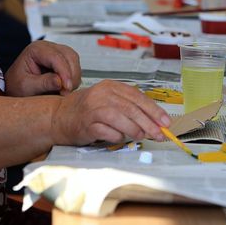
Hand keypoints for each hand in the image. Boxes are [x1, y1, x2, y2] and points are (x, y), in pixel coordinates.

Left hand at [5, 40, 81, 95]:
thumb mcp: (26, 87)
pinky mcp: (62, 61)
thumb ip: (43, 83)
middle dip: (70, 75)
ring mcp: (56, 53)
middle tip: (65, 92)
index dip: (64, 72)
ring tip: (63, 91)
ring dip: (73, 77)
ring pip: (74, 61)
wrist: (15, 88)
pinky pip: (74, 66)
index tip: (67, 87)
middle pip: (69, 56)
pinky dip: (73, 78)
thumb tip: (60, 82)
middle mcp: (47, 48)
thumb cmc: (16, 85)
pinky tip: (64, 87)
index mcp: (35, 49)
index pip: (56, 57)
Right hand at [51, 80, 171, 144]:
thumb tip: (155, 122)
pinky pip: (108, 132)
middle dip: (149, 123)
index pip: (137, 97)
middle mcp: (101, 94)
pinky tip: (119, 138)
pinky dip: (117, 137)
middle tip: (159, 134)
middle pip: (131, 108)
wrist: (59, 116)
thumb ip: (129, 108)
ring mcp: (93, 109)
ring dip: (134, 130)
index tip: (166, 122)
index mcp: (110, 86)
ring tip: (141, 136)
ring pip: (121, 119)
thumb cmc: (88, 111)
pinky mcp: (86, 124)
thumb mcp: (109, 102)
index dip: (154, 110)